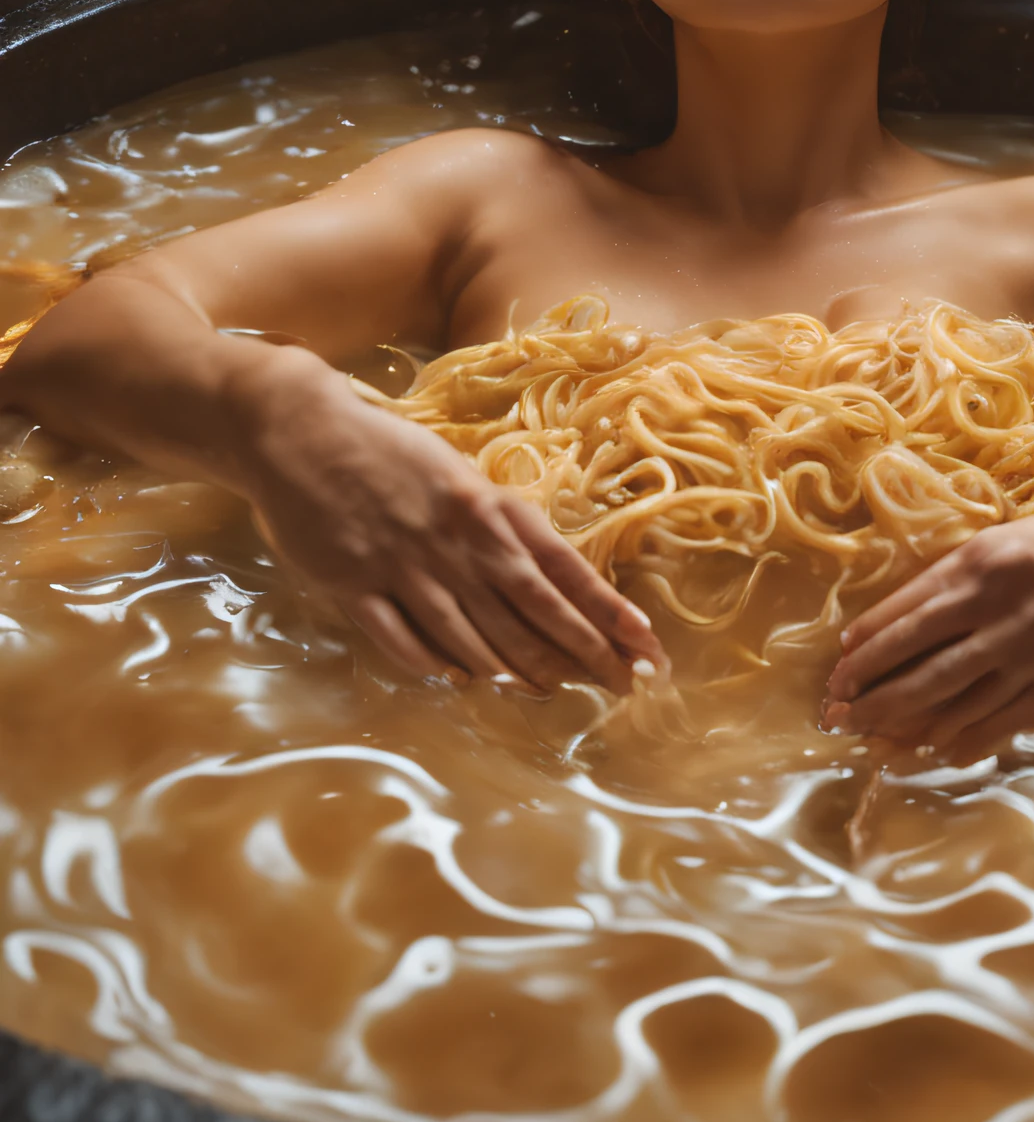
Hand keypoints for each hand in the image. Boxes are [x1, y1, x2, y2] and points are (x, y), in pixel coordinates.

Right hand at [241, 351, 666, 694]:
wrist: (300, 430)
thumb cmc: (388, 453)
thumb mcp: (456, 477)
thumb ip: (496, 525)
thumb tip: (543, 577)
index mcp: (487, 506)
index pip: (563, 570)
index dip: (608, 613)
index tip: (646, 646)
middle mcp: (457, 539)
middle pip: (532, 612)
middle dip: (584, 654)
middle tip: (622, 686)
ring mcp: (405, 564)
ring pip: (475, 636)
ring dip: (517, 669)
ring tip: (552, 692)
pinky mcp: (355, 585)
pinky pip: (404, 639)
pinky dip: (436, 665)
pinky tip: (462, 682)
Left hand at [823, 485, 1033, 766]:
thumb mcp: (1014, 537)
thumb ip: (964, 578)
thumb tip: (907, 624)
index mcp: (983, 562)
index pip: (905, 615)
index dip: (865, 649)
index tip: (838, 672)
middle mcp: (1003, 609)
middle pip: (919, 666)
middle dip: (870, 697)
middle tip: (836, 718)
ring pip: (956, 701)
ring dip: (908, 726)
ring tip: (874, 743)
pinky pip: (1005, 722)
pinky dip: (966, 740)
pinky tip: (938, 751)